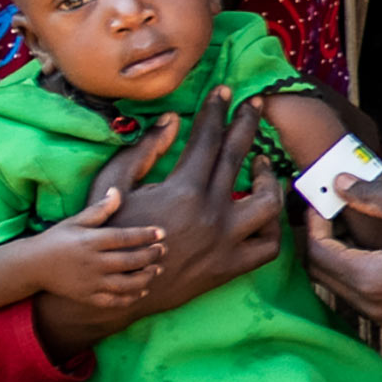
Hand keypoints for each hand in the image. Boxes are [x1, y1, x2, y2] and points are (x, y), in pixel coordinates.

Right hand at [27, 186, 167, 307]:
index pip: (123, 238)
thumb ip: (99, 210)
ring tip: (157, 270)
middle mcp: (91, 263)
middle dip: (150, 256)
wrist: (32, 266)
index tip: (161, 232)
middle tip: (163, 250)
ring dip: (145, 278)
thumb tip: (116, 191)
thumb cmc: (57, 239)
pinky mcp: (87, 297)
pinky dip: (130, 298)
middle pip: (129, 261)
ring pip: (125, 284)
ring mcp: (90, 282)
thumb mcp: (75, 221)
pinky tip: (142, 290)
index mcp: (89, 241)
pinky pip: (113, 301)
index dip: (144, 235)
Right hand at [33, 89, 285, 360]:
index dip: (216, 111)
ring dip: (268, 178)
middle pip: (239, 157)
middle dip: (247, 124)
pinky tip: (262, 209)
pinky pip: (267, 246)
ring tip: (261, 163)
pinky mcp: (230, 267)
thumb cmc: (110, 233)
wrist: (115, 289)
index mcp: (183, 190)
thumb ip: (143, 151)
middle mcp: (211, 214)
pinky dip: (271, 226)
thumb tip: (173, 120)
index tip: (224, 91)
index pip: (208, 138)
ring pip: (267, 203)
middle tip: (253, 105)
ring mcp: (225, 242)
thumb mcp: (114, 187)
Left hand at [303, 174, 381, 338]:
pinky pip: (371, 301)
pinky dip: (366, 276)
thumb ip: (375, 195)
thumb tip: (342, 183)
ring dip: (344, 259)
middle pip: (325, 275)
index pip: (320, 251)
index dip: (315, 221)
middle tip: (332, 212)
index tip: (324, 199)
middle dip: (323, 240)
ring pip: (347, 290)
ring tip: (357, 228)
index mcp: (372, 279)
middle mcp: (375, 308)